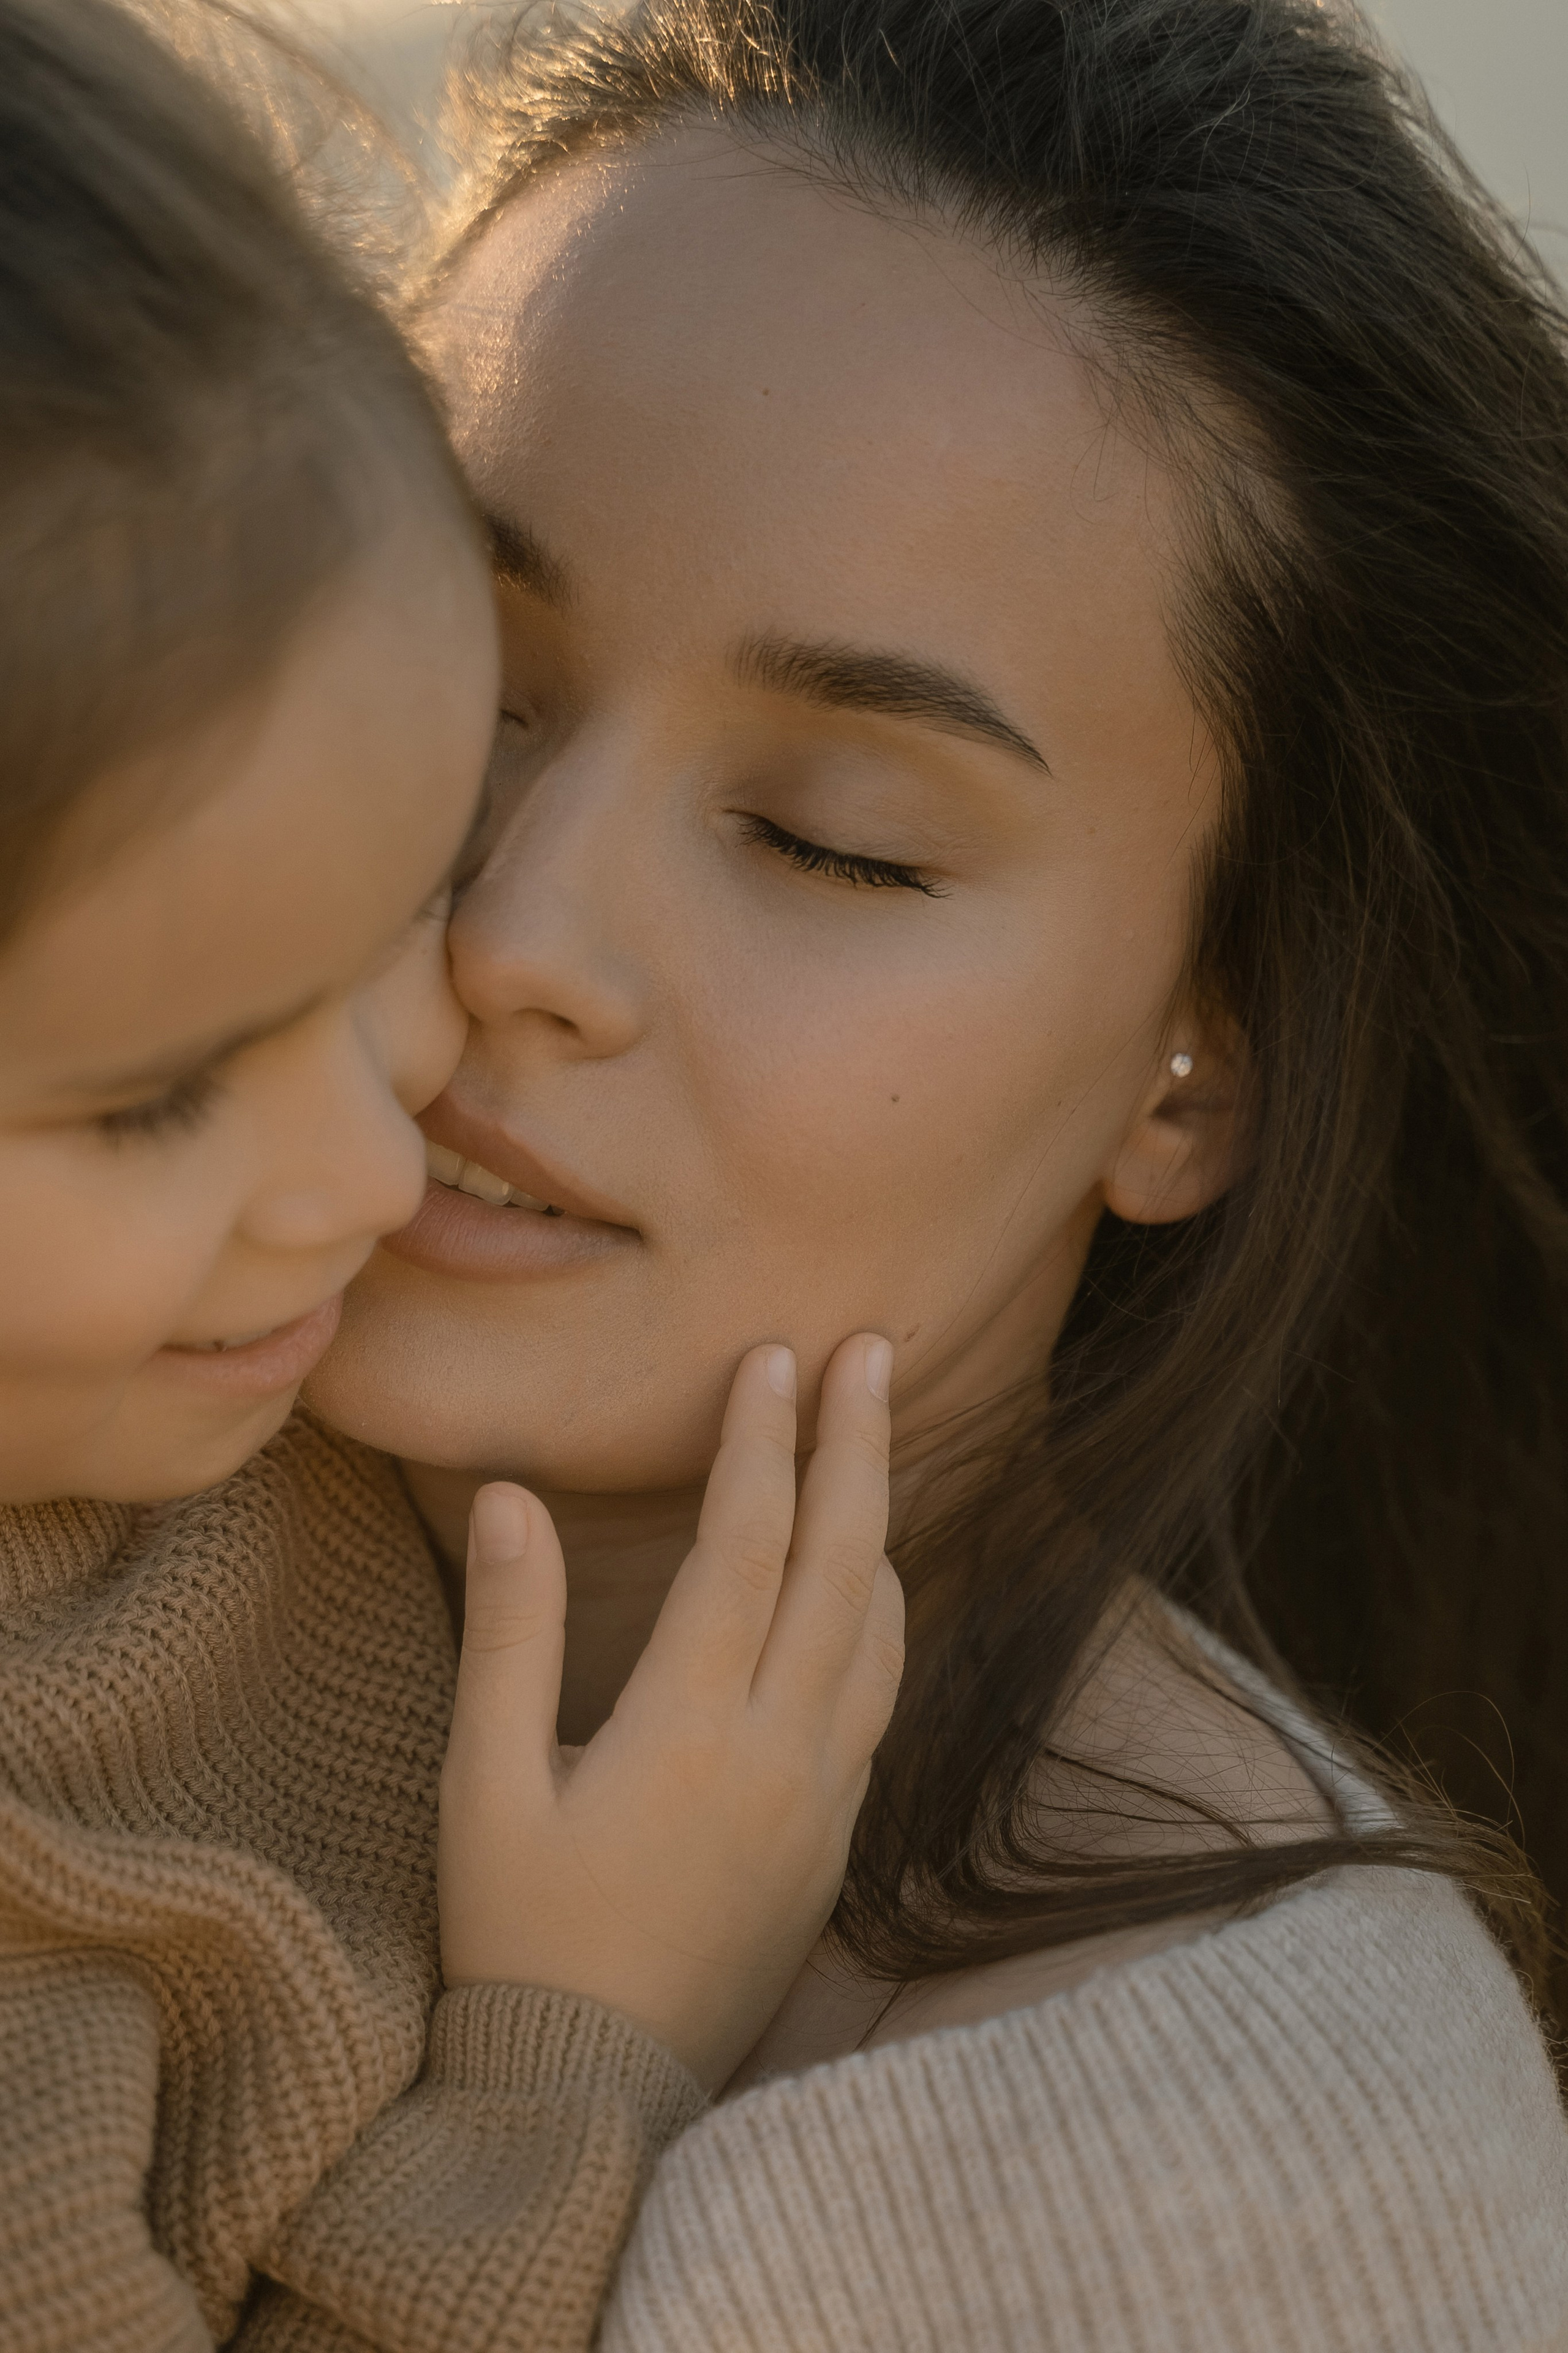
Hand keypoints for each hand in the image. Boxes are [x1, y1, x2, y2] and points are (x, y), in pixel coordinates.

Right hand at [437, 1333, 904, 2088]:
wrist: (593, 2094)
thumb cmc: (519, 1936)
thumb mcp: (486, 1785)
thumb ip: (510, 1635)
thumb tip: (512, 1498)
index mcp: (691, 1725)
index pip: (747, 1542)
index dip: (761, 1438)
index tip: (774, 1352)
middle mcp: (781, 1751)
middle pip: (842, 1561)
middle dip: (858, 1444)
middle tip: (874, 1350)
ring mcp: (822, 1800)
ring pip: (879, 1629)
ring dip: (880, 1525)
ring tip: (874, 1445)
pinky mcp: (833, 1843)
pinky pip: (878, 1699)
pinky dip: (879, 1617)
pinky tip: (864, 1589)